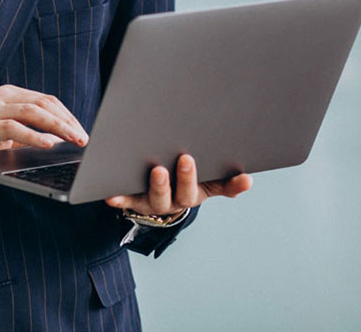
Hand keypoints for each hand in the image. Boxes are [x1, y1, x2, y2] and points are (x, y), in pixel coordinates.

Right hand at [0, 85, 87, 179]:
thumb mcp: (1, 130)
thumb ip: (25, 131)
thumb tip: (56, 141)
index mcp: (9, 94)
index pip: (46, 100)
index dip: (67, 115)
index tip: (82, 130)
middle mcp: (2, 95)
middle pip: (45, 103)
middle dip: (68, 121)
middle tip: (84, 137)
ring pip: (34, 111)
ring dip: (58, 127)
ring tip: (73, 139)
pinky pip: (14, 127)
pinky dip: (34, 135)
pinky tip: (49, 144)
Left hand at [104, 154, 251, 215]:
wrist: (155, 197)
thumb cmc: (183, 181)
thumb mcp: (205, 180)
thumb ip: (225, 180)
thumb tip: (248, 179)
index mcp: (197, 192)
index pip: (219, 188)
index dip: (232, 185)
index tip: (245, 177)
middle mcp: (177, 200)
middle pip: (185, 193)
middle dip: (187, 177)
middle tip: (187, 159)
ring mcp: (155, 201)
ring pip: (158, 197)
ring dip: (159, 185)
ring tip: (158, 170)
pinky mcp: (133, 199)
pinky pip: (126, 200)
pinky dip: (120, 198)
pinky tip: (111, 195)